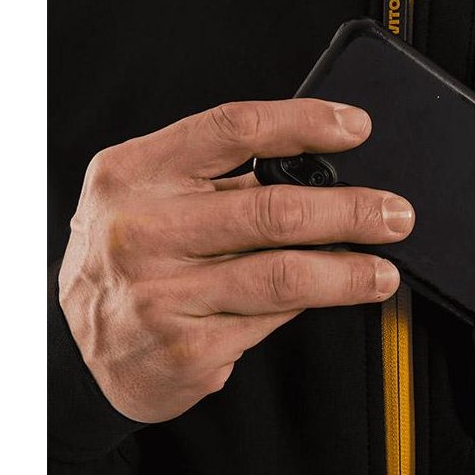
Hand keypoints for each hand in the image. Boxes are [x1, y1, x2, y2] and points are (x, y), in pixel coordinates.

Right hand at [57, 99, 414, 422]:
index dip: (304, 122)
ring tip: (385, 268)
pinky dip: (311, 305)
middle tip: (395, 213)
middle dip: (351, 210)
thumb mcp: (147, 198)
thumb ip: (217, 179)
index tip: (356, 127)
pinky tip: (334, 297)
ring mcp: (162, 293)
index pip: (232, 129)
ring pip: (283, 273)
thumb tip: (320, 164)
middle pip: (272, 208)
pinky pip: (270, 319)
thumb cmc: (129, 259)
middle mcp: (141, 230)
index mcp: (133, 173)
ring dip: (350, 270)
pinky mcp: (186, 347)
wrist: (79, 352)